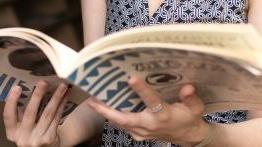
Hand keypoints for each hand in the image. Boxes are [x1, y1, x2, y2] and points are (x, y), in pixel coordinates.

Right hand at [3, 81, 67, 146]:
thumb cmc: (34, 134)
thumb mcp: (24, 128)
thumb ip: (24, 115)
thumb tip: (34, 89)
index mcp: (13, 132)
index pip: (8, 116)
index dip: (12, 101)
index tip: (17, 87)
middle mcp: (22, 137)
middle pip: (30, 113)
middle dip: (37, 95)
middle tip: (44, 82)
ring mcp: (36, 139)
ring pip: (47, 114)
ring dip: (56, 98)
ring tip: (62, 86)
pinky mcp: (49, 138)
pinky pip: (57, 118)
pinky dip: (62, 105)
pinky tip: (66, 96)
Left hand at [87, 76, 209, 144]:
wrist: (188, 137)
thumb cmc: (190, 119)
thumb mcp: (195, 108)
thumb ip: (191, 98)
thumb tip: (188, 87)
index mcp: (163, 116)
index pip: (152, 102)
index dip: (142, 91)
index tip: (131, 78)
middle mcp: (150, 125)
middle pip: (125, 119)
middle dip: (106, 110)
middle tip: (92, 100)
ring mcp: (142, 132)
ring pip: (121, 123)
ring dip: (106, 113)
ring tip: (93, 101)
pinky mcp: (139, 135)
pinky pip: (123, 126)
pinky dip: (114, 117)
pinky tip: (106, 108)